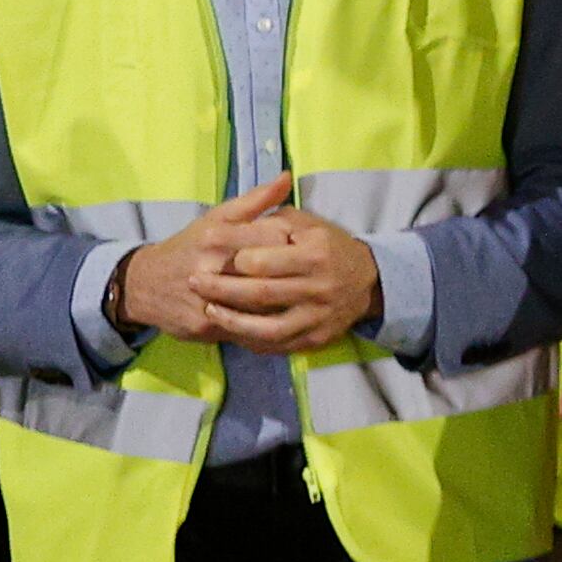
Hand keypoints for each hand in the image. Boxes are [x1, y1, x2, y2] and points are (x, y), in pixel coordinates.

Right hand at [110, 176, 299, 344]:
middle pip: (268, 273)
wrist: (144, 285)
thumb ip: (255, 200)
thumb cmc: (190, 247)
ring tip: (297, 296)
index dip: (294, 242)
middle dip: (291, 274)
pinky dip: (264, 324)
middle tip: (305, 274)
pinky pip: (245, 328)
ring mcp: (206, 300)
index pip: (274, 238)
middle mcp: (210, 269)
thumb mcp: (217, 218)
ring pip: (259, 305)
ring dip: (282, 301)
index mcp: (217, 238)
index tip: (304, 245)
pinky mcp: (203, 327)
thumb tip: (286, 177)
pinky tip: (278, 318)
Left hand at [189, 195, 382, 356]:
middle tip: (193, 281)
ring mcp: (317, 317)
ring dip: (231, 320)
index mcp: (317, 254)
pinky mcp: (314, 339)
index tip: (211, 253)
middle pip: (260, 294)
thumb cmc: (328, 246)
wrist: (368, 282)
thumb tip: (235, 219)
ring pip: (266, 328)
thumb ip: (272, 216)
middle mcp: (319, 287)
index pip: (265, 261)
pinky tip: (231, 329)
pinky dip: (249, 338)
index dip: (235, 259)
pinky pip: (276, 345)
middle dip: (221, 288)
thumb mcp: (307, 222)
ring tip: (208, 309)